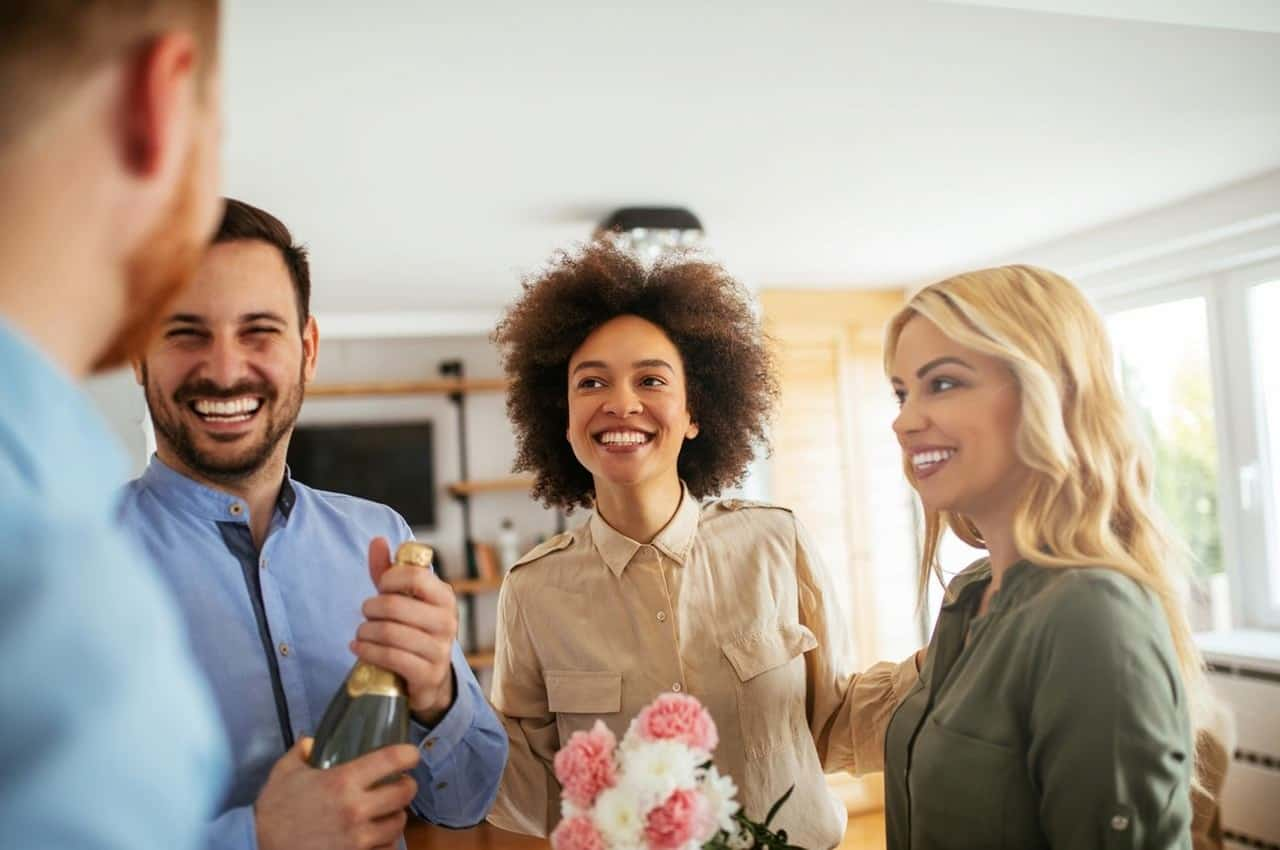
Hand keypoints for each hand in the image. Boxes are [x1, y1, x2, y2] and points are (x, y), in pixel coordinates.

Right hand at [255, 738, 419, 849]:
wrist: (259, 846)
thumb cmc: (273, 810)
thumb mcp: (284, 773)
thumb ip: (301, 751)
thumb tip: (312, 741)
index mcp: (342, 781)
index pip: (391, 760)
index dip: (408, 754)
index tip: (411, 754)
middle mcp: (356, 808)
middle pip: (404, 793)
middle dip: (406, 785)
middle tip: (400, 783)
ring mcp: (357, 838)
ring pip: (398, 823)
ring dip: (396, 814)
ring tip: (389, 810)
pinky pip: (386, 848)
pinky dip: (386, 841)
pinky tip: (377, 834)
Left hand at [353, 537, 457, 725]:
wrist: (429, 675)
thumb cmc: (413, 628)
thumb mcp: (403, 598)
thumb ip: (389, 570)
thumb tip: (378, 540)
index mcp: (444, 596)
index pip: (414, 575)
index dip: (388, 579)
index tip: (381, 588)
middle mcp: (447, 621)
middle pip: (394, 605)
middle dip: (370, 609)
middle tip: (367, 614)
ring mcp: (440, 649)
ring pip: (388, 632)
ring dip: (364, 632)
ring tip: (361, 633)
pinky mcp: (428, 674)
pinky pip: (390, 657)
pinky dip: (366, 651)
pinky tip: (358, 648)